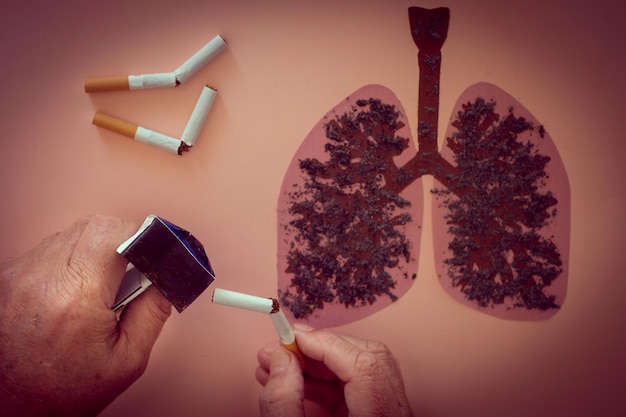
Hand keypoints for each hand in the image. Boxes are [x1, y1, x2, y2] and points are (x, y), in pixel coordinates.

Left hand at [0, 215, 171, 416]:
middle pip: (93, 225)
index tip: (150, 252)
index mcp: (76, 298)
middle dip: (119, 241)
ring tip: (94, 289)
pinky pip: (49, 249)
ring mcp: (18, 274)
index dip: (139, 236)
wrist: (8, 407)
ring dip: (93, 250)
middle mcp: (42, 278)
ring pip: (71, 233)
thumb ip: (153, 311)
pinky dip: (68, 262)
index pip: (113, 231)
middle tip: (125, 275)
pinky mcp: (7, 275)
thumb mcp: (127, 359)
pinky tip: (70, 293)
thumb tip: (167, 275)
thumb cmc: (63, 391)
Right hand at [256, 324, 413, 416]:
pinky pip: (353, 388)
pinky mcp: (377, 415)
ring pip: (359, 370)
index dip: (326, 343)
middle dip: (318, 348)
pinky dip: (322, 381)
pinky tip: (292, 379)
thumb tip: (279, 359)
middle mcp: (393, 414)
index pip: (365, 364)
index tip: (291, 336)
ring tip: (275, 364)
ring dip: (315, 363)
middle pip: (366, 359)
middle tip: (280, 347)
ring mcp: (388, 413)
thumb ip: (284, 403)